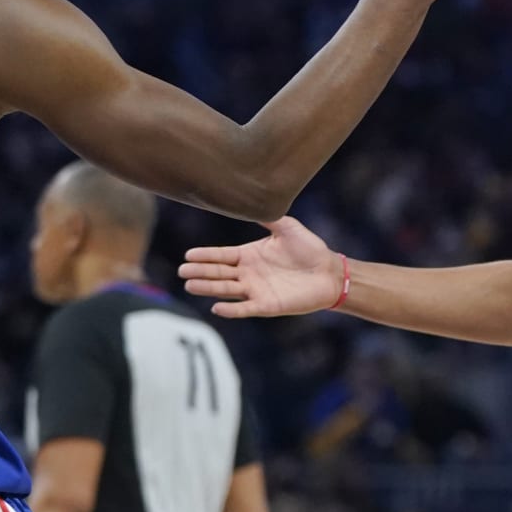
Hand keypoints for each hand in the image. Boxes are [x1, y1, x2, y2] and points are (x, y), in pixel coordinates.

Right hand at [181, 217, 341, 317]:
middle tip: (182, 272)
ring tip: (190, 286)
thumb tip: (250, 201)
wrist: (329, 272)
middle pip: (218, 273)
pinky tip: (216, 307)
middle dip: (200, 273)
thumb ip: (269, 218)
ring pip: (226, 290)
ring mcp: (256, 290)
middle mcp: (248, 273)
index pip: (221, 256)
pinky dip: (231, 310)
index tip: (188, 255)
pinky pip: (245, 308)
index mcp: (249, 255)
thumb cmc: (310, 249)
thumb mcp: (287, 228)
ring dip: (209, 289)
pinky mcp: (267, 305)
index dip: (205, 256)